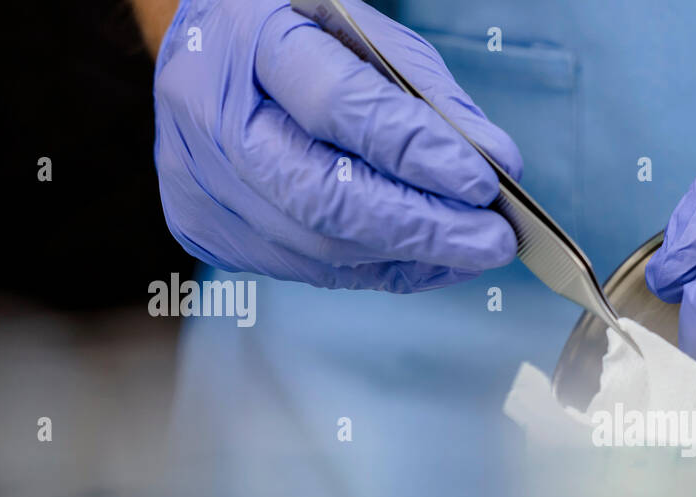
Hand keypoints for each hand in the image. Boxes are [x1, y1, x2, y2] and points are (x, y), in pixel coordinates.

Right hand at [152, 0, 521, 291]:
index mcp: (244, 42)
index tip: (482, 183)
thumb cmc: (291, 33)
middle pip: (325, 198)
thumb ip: (425, 92)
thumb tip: (495, 160)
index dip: (418, 153)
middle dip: (422, 227)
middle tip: (493, 241)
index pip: (341, 108)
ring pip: (319, 249)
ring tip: (473, 253)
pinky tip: (431, 263)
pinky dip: (382, 269)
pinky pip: (311, 270)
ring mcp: (203, 186)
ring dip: (410, 257)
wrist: (200, 54)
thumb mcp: (358, 28)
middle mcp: (211, 121)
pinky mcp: (210, 232)